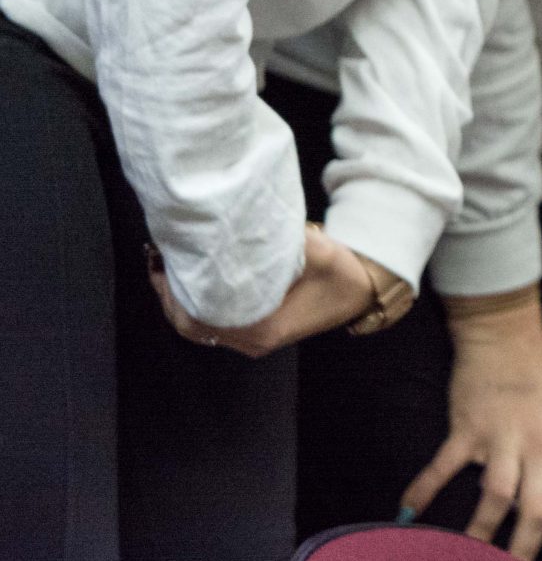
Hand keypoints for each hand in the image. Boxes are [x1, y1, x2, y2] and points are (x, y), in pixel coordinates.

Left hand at [152, 225, 377, 357]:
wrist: (363, 291)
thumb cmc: (342, 274)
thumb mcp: (318, 251)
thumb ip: (282, 240)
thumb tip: (243, 219)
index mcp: (263, 327)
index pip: (200, 316)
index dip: (175, 290)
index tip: (166, 260)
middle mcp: (252, 341)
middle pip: (190, 326)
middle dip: (168, 294)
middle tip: (158, 258)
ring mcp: (251, 341)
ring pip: (196, 329)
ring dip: (178, 300)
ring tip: (167, 266)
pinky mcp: (253, 333)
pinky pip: (210, 325)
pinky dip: (193, 305)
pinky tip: (190, 280)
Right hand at [402, 292, 541, 560]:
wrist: (506, 334)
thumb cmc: (538, 380)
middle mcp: (538, 446)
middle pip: (537, 510)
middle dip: (524, 550)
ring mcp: (502, 436)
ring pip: (497, 496)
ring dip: (480, 531)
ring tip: (467, 556)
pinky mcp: (467, 425)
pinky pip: (444, 466)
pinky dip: (424, 491)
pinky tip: (408, 514)